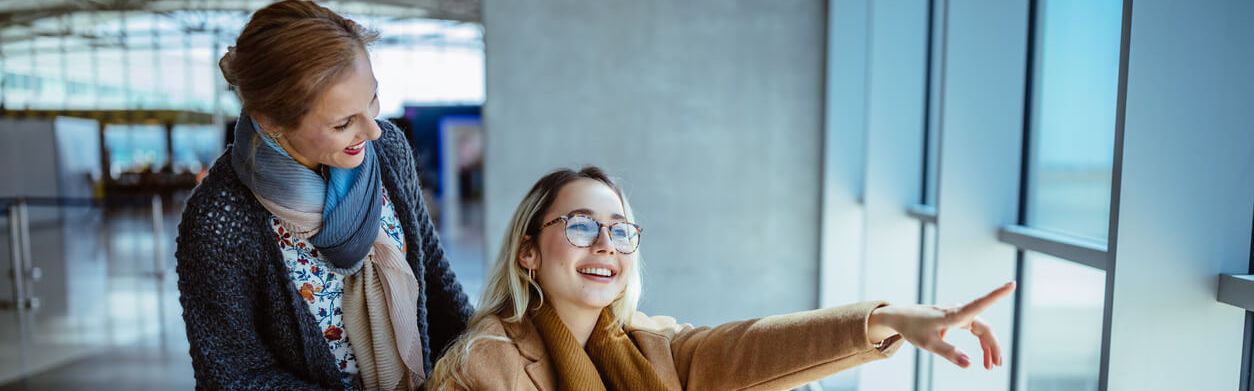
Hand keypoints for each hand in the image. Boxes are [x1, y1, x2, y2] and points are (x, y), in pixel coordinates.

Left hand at [868, 281, 1016, 368]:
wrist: (900, 317)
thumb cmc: (913, 328)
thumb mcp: (929, 344)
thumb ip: (949, 353)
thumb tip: (970, 364)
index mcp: (954, 315)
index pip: (980, 303)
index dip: (997, 294)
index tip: (1012, 284)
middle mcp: (959, 312)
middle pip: (985, 328)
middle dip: (993, 346)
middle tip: (996, 365)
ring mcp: (959, 315)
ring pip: (981, 330)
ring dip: (988, 347)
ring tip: (990, 365)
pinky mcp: (956, 318)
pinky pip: (975, 331)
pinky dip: (981, 344)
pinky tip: (982, 358)